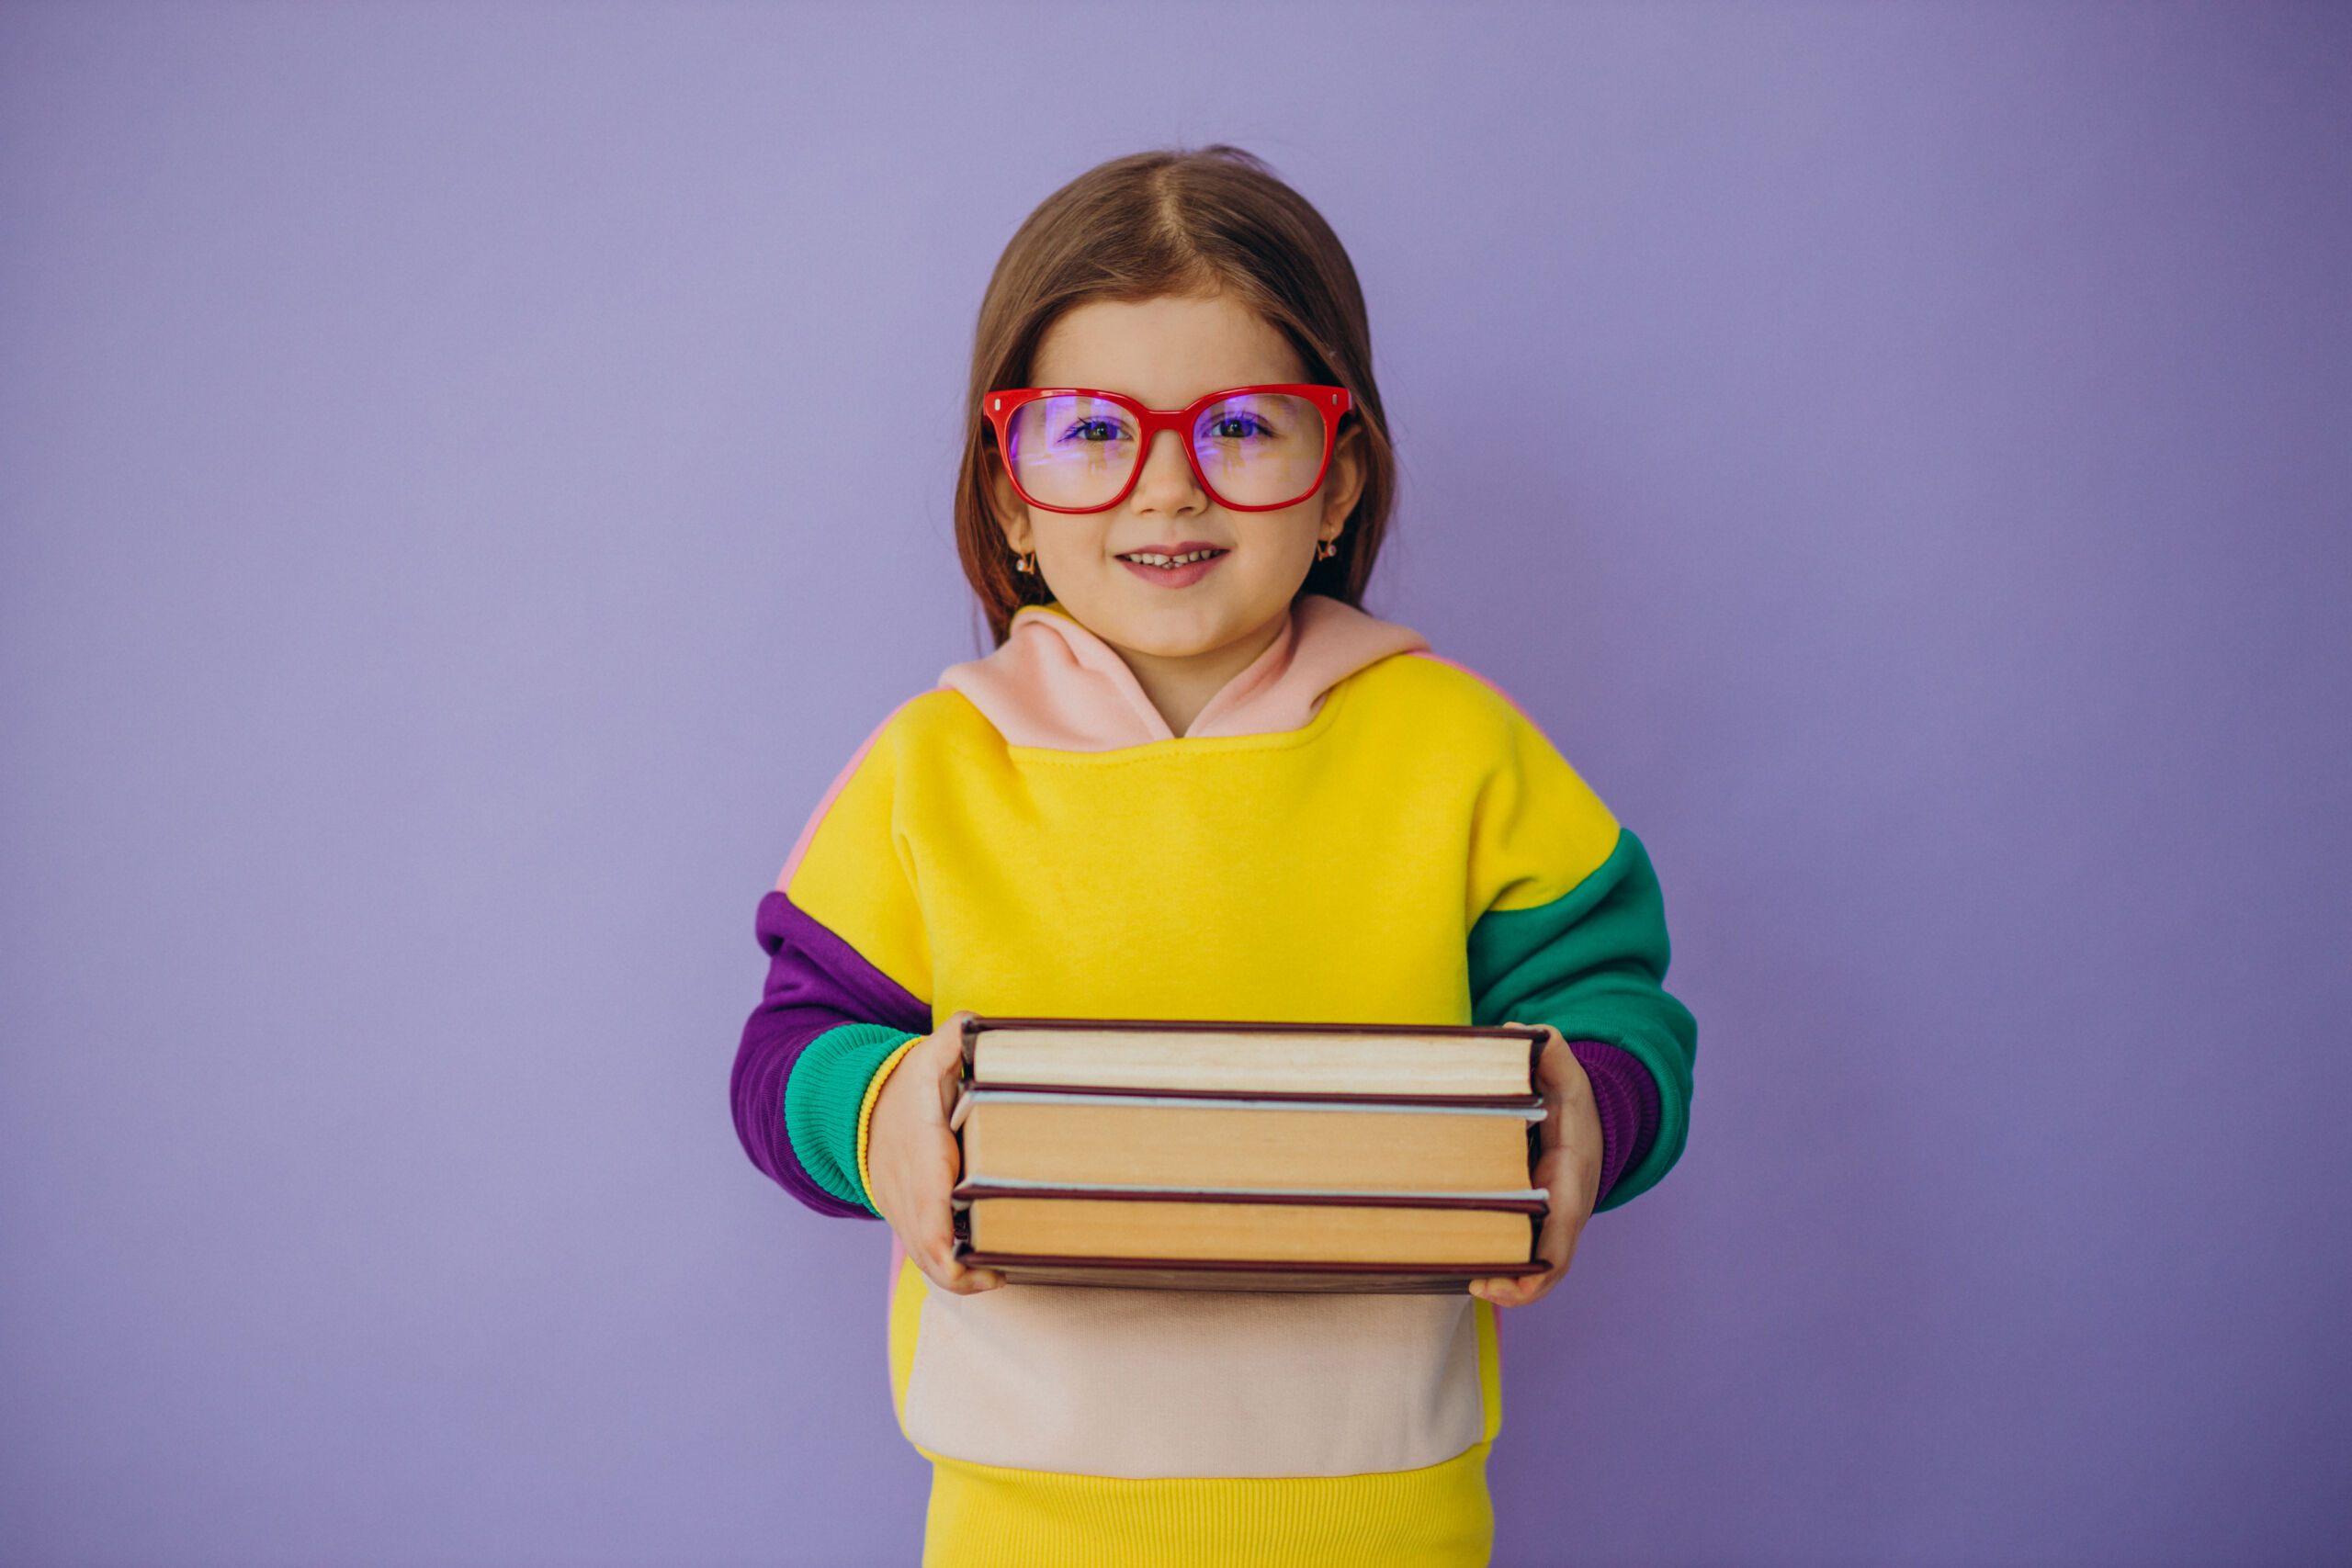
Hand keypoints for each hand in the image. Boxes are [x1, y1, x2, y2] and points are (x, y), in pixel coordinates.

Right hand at [866, 1011, 1002, 1294]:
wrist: (857, 1113)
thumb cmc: (903, 1090)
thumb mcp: (925, 1062)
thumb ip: (950, 1042)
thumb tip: (975, 1023)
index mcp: (921, 1162)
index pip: (930, 1219)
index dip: (952, 1254)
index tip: (987, 1266)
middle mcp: (910, 1197)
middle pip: (930, 1255)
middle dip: (962, 1277)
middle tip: (1002, 1274)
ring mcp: (906, 1214)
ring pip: (928, 1262)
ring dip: (960, 1278)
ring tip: (999, 1274)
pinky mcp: (910, 1221)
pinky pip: (928, 1255)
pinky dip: (951, 1269)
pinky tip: (985, 1266)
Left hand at [1469, 1025, 1602, 1307]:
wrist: (1592, 1126)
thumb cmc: (1575, 1106)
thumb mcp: (1568, 1076)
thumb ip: (1550, 1053)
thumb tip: (1521, 1032)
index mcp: (1572, 1181)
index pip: (1562, 1236)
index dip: (1538, 1269)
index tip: (1503, 1279)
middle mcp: (1565, 1213)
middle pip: (1546, 1267)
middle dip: (1516, 1284)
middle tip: (1474, 1281)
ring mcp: (1551, 1225)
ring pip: (1533, 1268)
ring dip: (1505, 1282)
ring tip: (1465, 1280)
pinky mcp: (1534, 1225)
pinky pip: (1521, 1255)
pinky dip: (1500, 1266)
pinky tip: (1464, 1263)